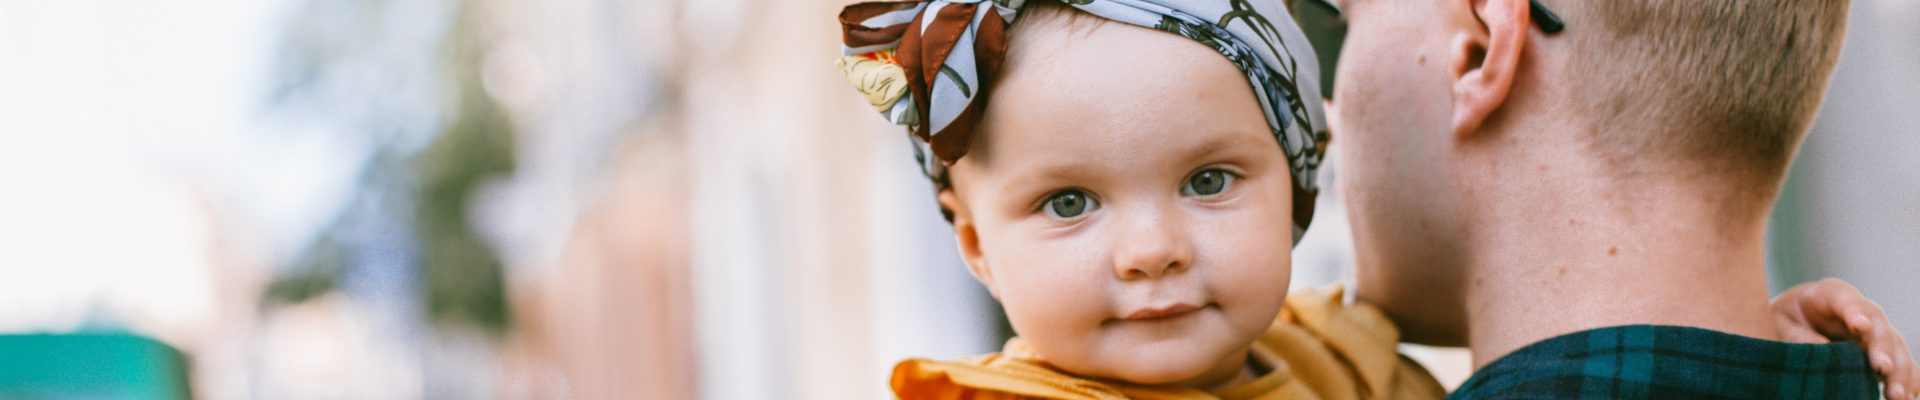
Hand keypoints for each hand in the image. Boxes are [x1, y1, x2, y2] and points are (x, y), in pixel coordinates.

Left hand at [1772, 278, 1917, 398]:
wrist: (1792, 322)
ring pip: (1895, 348)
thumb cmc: (1783, 320)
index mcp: (1829, 295)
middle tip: (1882, 368)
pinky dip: (1908, 380)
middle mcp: (1860, 311)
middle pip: (1877, 326)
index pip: (1844, 299)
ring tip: (1897, 394)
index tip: (1859, 325)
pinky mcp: (1882, 353)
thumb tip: (1824, 350)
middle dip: (1882, 347)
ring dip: (1899, 371)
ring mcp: (1874, 333)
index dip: (1853, 310)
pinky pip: (1901, 365)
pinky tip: (1909, 396)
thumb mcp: (1778, 323)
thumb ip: (1797, 336)